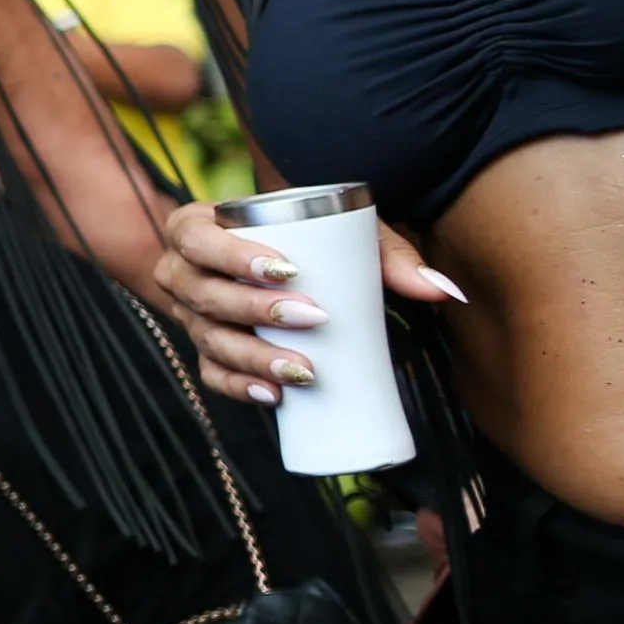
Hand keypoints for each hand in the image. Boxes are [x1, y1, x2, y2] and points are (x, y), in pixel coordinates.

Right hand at [153, 199, 461, 406]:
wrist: (262, 262)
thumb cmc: (303, 240)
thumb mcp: (341, 232)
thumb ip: (390, 256)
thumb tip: (444, 290)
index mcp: (194, 228)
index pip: (198, 239)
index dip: (233, 255)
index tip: (287, 268)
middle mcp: (180, 273)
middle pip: (204, 294)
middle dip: (256, 310)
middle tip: (312, 318)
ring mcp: (188, 317)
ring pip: (208, 339)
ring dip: (253, 356)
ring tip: (302, 369)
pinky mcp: (205, 351)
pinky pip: (211, 374)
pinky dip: (239, 387)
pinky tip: (273, 396)